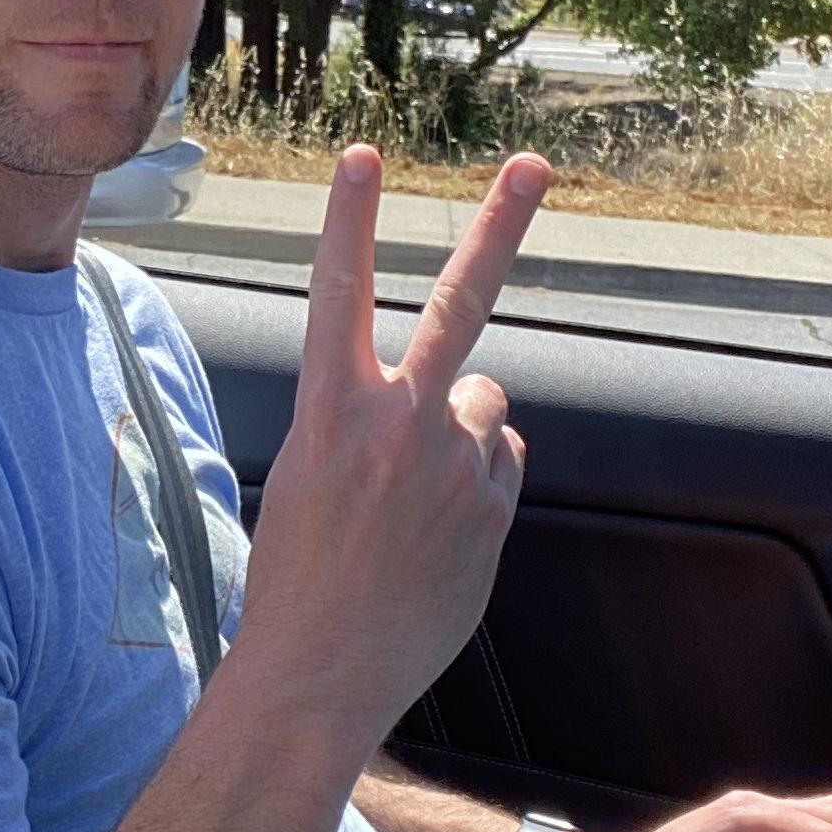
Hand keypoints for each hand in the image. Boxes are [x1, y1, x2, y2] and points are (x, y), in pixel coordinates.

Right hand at [232, 146, 548, 746]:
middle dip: (498, 226)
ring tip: (412, 507)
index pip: (337, 295)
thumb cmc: (297, 580)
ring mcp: (451, 466)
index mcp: (328, 413)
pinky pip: (499, 467)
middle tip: (534, 166)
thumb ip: (375, 426)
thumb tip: (471, 406)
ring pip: (485, 410)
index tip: (363, 157)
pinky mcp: (490, 509)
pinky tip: (436, 538)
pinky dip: (478, 487)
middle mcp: (396, 425)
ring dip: (463, 437)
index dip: (350, 220)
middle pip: (458, 303)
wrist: (319, 674)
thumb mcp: (307, 480)